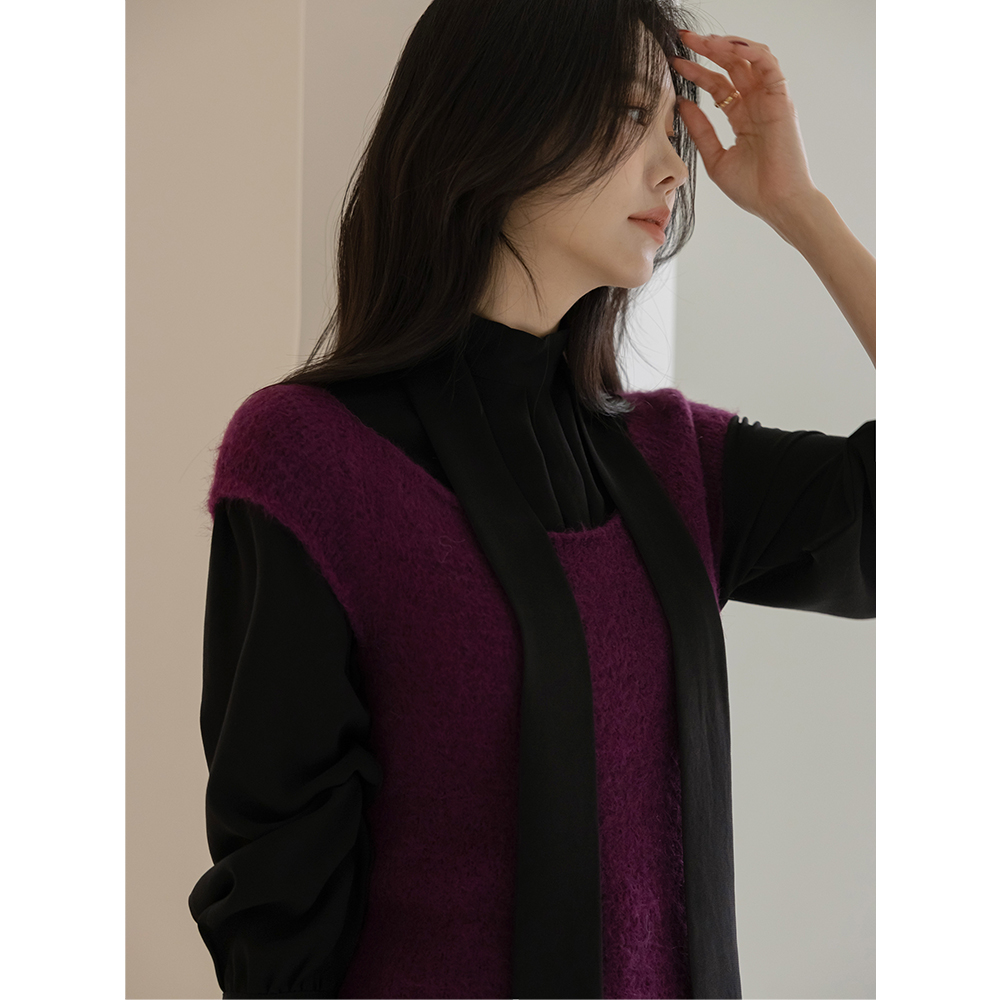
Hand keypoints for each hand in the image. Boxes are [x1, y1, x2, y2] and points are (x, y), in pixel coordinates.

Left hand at [670, 32, 817, 229]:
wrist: (777, 203)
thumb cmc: (752, 189)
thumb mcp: (715, 158)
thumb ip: (700, 130)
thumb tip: (681, 104)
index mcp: (742, 118)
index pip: (717, 86)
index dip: (697, 72)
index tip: (674, 63)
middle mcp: (756, 104)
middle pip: (731, 67)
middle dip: (707, 50)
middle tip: (683, 40)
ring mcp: (770, 100)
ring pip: (749, 60)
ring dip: (726, 46)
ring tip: (701, 42)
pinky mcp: (781, 99)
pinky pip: (768, 64)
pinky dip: (750, 52)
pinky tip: (728, 47)